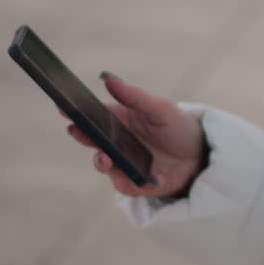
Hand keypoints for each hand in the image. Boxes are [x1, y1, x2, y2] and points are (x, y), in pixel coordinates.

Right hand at [62, 72, 206, 197]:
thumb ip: (134, 97)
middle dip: (82, 136)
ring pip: (104, 165)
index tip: (63, 107)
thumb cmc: (178, 127)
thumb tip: (108, 79)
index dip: (77, 112)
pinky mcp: (136, 183)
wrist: (200, 155)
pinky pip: (127, 185)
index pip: (93, 116)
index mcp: (120, 120)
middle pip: (93, 140)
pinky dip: (136, 182)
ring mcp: (124, 164)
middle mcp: (117, 143)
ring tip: (106, 158)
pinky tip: (153, 177)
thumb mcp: (160, 108)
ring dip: (102, 162)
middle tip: (77, 131)